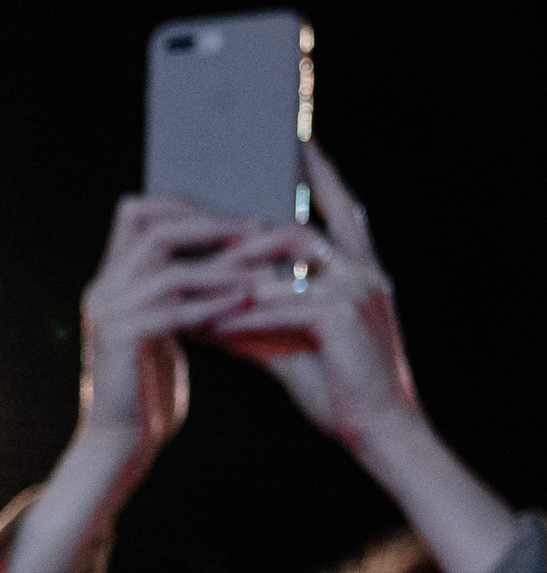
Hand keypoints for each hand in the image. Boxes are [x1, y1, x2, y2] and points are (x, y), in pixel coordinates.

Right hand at [76, 197, 271, 454]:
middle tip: (254, 233)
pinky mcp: (120, 343)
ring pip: (165, 268)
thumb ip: (175, 289)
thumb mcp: (162, 325)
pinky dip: (211, 304)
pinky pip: (171, 312)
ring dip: (219, 267)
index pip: (135, 212)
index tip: (230, 219)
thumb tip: (228, 248)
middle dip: (209, 225)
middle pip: (152, 228)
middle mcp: (102, 290)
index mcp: (109, 279)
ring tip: (257, 272)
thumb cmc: (149, 384)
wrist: (120, 439)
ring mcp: (107, 315)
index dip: (183, 205)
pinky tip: (243, 303)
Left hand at [209, 144, 422, 449]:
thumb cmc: (335, 384)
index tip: (297, 143)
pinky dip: (243, 317)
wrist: (377, 429)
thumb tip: (204, 303)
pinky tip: (211, 326)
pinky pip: (280, 308)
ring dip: (238, 275)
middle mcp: (363, 271)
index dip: (320, 174)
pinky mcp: (342, 319)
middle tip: (200, 236)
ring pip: (285, 266)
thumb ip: (255, 313)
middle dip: (247, 237)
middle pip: (299, 232)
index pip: (340, 208)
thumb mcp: (291, 341)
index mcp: (359, 269)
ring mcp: (356, 292)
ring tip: (195, 283)